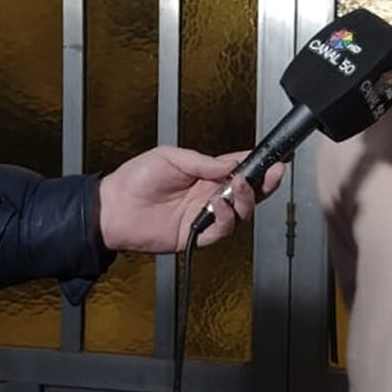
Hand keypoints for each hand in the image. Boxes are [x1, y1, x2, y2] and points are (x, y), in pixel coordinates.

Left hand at [98, 146, 284, 252]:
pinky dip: (226, 217)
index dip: (261, 164)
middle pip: (250, 193)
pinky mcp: (197, 234)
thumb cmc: (135, 180)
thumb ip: (204, 162)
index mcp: (207, 174)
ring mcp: (205, 215)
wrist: (112, 208)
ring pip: (242, 213)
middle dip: (266, 183)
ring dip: (245, 200)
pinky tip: (218, 204)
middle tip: (274, 173)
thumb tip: (232, 164)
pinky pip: (223, 230)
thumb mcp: (171, 157)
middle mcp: (210, 195)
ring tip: (236, 187)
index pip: (241, 168)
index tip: (278, 158)